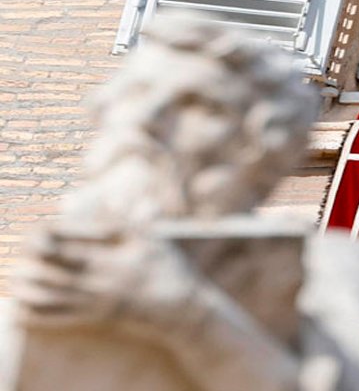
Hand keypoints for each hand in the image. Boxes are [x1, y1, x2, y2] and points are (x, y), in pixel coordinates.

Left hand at [13, 223, 206, 343]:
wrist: (184, 311)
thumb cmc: (171, 270)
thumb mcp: (157, 240)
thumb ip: (134, 219)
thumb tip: (117, 197)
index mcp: (117, 257)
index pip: (75, 244)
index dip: (52, 237)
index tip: (38, 230)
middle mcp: (104, 280)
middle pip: (58, 269)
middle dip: (35, 260)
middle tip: (16, 250)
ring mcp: (99, 301)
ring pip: (54, 295)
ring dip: (29, 288)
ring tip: (13, 279)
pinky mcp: (98, 318)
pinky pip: (62, 318)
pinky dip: (39, 315)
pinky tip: (21, 310)